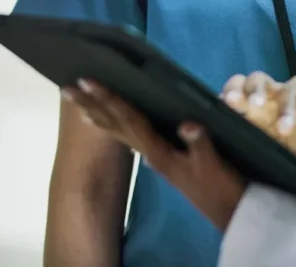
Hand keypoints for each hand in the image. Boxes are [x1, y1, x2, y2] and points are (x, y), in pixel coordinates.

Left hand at [62, 80, 245, 229]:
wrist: (227, 211)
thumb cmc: (220, 185)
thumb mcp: (213, 163)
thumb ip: (199, 143)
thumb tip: (186, 123)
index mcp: (158, 150)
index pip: (129, 119)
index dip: (109, 99)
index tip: (88, 83)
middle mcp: (150, 153)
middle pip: (115, 125)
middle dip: (92, 106)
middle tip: (67, 89)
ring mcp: (154, 157)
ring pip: (119, 132)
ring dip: (99, 116)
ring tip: (79, 104)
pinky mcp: (162, 159)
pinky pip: (131, 137)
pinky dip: (117, 126)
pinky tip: (112, 123)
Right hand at [222, 72, 295, 184]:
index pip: (292, 89)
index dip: (288, 105)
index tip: (284, 130)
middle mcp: (276, 94)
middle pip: (260, 80)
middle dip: (256, 90)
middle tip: (255, 105)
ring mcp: (256, 105)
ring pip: (241, 85)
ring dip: (235, 91)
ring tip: (229, 103)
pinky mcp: (242, 119)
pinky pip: (228, 105)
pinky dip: (221, 105)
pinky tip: (217, 113)